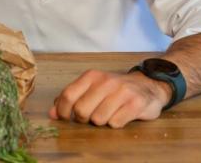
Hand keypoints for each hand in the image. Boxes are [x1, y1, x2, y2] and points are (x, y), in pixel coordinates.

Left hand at [49, 69, 170, 127]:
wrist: (148, 86)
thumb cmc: (114, 90)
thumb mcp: (91, 88)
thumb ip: (71, 98)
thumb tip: (52, 114)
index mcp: (91, 76)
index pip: (68, 95)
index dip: (63, 111)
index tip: (65, 118)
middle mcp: (106, 82)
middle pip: (82, 110)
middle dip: (83, 119)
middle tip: (90, 118)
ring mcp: (122, 92)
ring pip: (98, 119)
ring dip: (101, 122)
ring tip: (108, 114)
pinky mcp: (136, 103)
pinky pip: (116, 123)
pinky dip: (115, 124)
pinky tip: (121, 116)